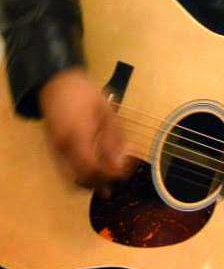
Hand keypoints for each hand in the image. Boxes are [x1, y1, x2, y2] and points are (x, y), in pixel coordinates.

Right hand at [38, 68, 134, 192]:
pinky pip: (67, 172)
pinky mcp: (53, 151)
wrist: (57, 85)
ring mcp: (55, 151)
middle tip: (119, 175)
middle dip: (102, 183)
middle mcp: (63, 148)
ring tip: (110, 176)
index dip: (110, 175)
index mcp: (78, 136)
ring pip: (72, 180)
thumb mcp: (107, 113)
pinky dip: (82, 176)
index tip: (125, 170)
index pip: (92, 169)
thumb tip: (122, 163)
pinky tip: (97, 169)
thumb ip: (114, 139)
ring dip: (92, 182)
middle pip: (81, 180)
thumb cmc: (86, 95)